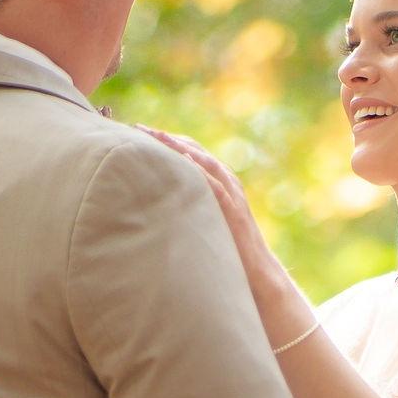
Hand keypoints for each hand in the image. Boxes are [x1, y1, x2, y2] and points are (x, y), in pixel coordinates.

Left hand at [141, 127, 271, 276]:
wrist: (257, 269)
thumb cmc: (227, 247)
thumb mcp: (204, 219)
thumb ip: (187, 205)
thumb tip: (154, 203)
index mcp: (218, 180)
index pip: (190, 151)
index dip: (166, 140)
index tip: (140, 131)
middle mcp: (227, 181)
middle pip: (196, 150)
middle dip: (168, 137)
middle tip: (141, 128)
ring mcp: (233, 194)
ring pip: (207, 163)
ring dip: (182, 148)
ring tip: (159, 137)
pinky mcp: (235, 211)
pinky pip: (218, 188)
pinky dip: (202, 173)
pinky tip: (186, 163)